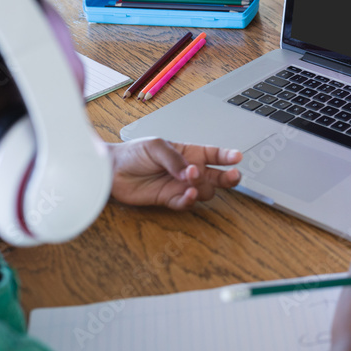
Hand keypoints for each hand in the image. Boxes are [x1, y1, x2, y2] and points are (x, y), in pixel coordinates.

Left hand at [108, 138, 241, 209]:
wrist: (112, 171)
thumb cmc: (134, 153)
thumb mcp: (156, 146)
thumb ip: (175, 159)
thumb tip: (190, 172)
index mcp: (189, 153)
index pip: (214, 154)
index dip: (227, 156)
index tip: (237, 157)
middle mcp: (189, 171)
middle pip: (217, 177)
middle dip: (229, 177)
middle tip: (233, 176)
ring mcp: (180, 186)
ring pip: (204, 191)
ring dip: (202, 186)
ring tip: (191, 179)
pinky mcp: (169, 200)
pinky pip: (186, 203)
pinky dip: (189, 200)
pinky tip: (188, 193)